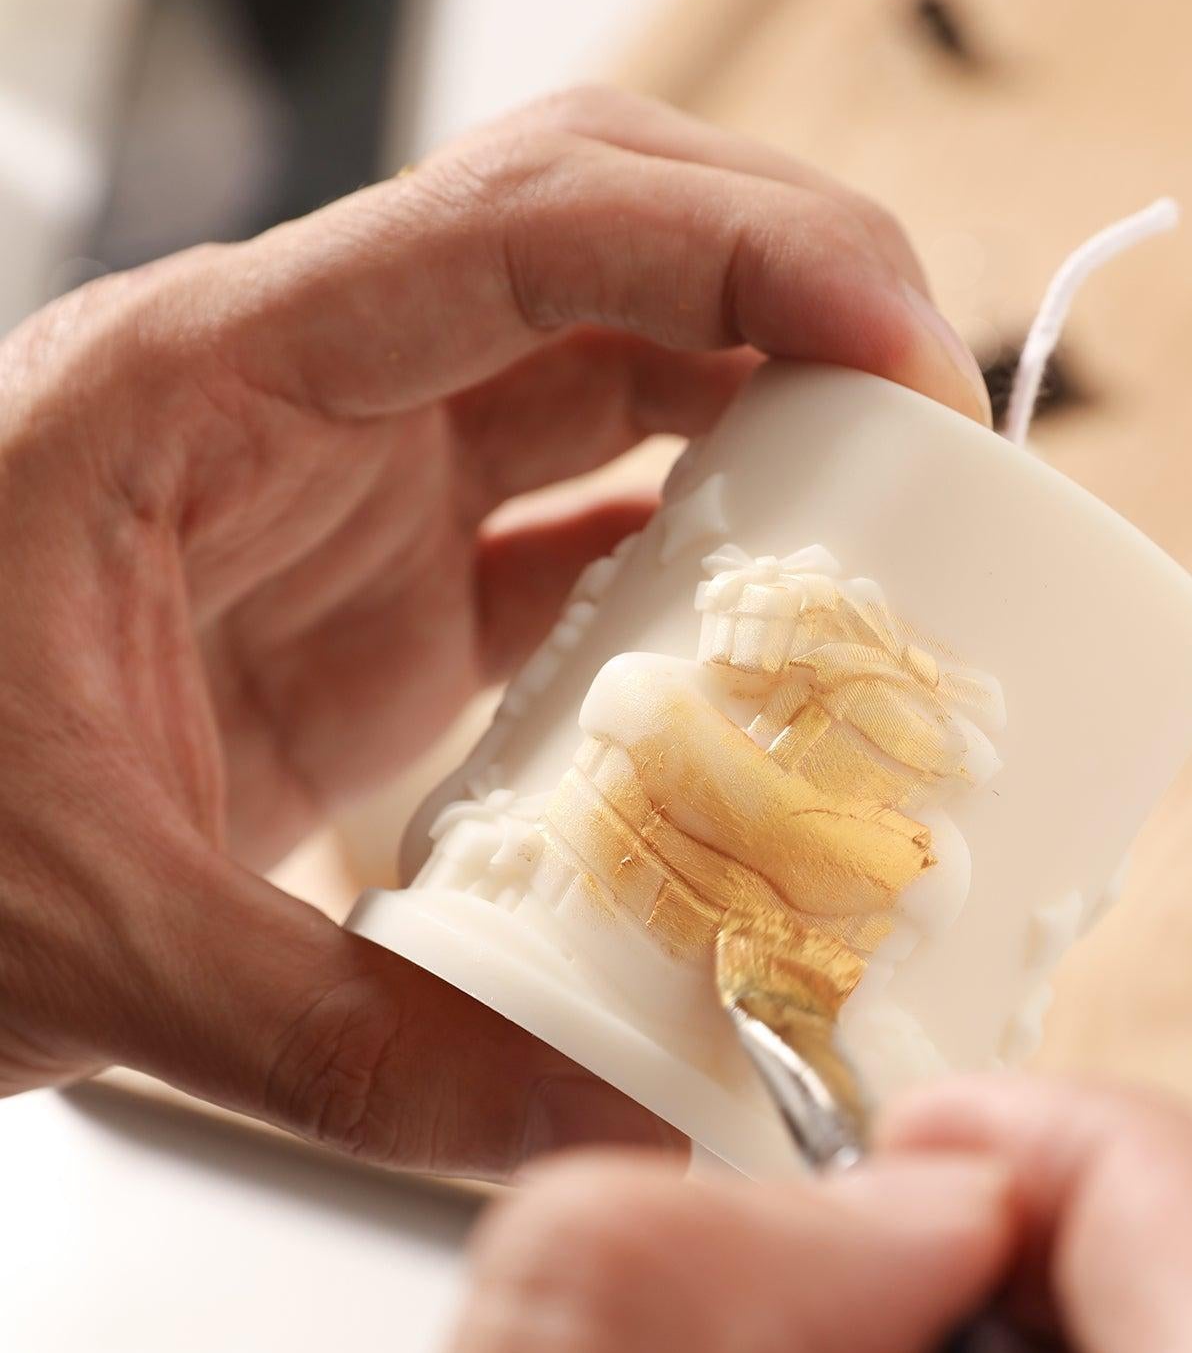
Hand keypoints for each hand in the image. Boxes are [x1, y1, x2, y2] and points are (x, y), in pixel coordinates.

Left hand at [0, 85, 988, 1174]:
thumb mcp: (88, 942)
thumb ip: (353, 1046)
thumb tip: (614, 1126)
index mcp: (207, 387)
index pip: (529, 226)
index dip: (750, 255)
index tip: (912, 359)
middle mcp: (301, 396)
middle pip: (602, 232)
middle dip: (799, 280)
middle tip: (942, 414)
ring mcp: (349, 484)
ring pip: (612, 360)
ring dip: (773, 407)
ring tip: (904, 513)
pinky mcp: (381, 587)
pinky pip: (581, 516)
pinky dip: (701, 553)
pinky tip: (776, 633)